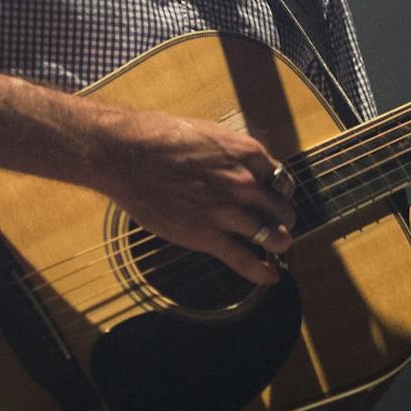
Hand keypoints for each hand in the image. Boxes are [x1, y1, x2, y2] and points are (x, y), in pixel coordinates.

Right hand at [91, 106, 296, 283]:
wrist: (126, 156)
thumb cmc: (160, 137)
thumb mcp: (208, 133)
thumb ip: (230, 153)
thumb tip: (238, 165)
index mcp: (247, 154)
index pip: (282, 180)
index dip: (279, 192)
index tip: (274, 199)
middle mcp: (245, 183)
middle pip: (283, 210)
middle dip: (282, 219)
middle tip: (275, 224)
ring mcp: (227, 211)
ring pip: (273, 237)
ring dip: (277, 244)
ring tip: (275, 247)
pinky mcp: (206, 236)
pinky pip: (245, 260)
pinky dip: (262, 272)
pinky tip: (270, 276)